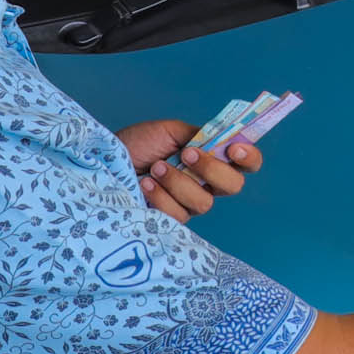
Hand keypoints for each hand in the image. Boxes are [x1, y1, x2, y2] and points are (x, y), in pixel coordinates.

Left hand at [117, 118, 261, 224]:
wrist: (103, 163)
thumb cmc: (134, 145)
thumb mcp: (169, 131)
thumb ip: (199, 135)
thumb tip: (224, 139)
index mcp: (210, 159)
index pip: (246, 164)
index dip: (250, 158)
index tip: (235, 149)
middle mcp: (205, 184)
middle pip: (233, 186)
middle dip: (213, 170)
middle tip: (188, 155)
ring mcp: (188, 205)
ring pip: (204, 201)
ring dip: (178, 181)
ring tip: (155, 168)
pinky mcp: (170, 222)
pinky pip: (178, 214)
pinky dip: (160, 196)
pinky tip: (145, 184)